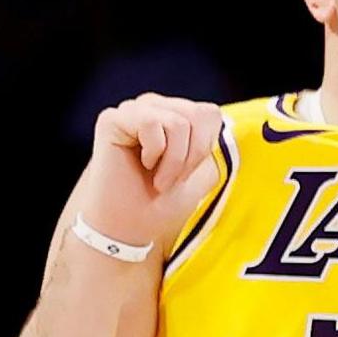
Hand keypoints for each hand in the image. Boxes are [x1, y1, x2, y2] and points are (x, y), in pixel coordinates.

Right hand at [78, 93, 223, 250]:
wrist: (128, 229)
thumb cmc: (160, 204)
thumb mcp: (200, 174)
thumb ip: (213, 146)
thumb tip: (224, 125)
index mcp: (174, 115)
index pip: (209, 113)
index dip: (205, 148)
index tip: (187, 173)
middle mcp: (154, 107)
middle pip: (198, 114)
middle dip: (191, 156)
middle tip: (171, 179)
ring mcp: (133, 110)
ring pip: (178, 121)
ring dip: (173, 160)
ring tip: (157, 178)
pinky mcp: (112, 119)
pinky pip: (151, 123)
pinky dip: (154, 152)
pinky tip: (142, 165)